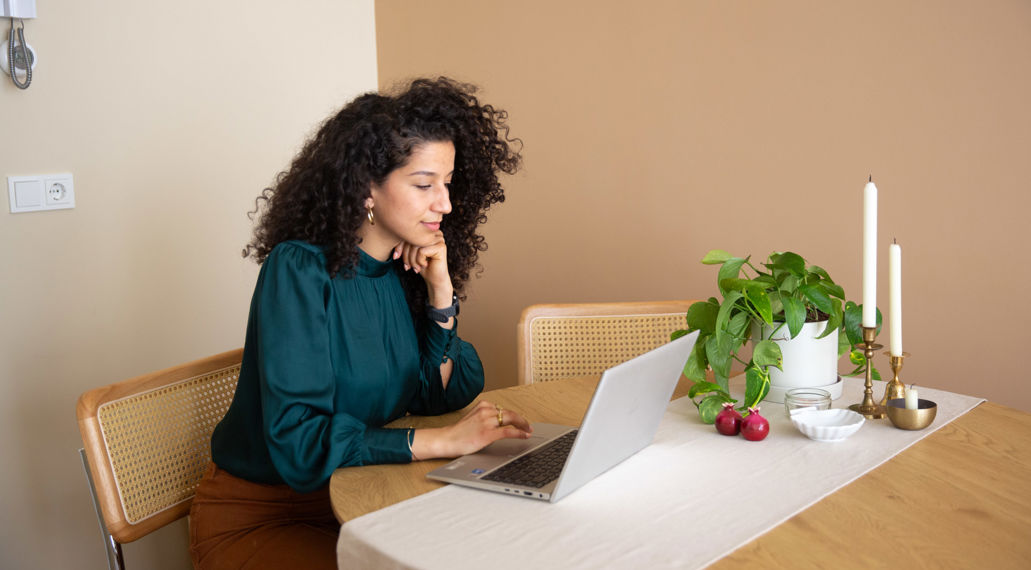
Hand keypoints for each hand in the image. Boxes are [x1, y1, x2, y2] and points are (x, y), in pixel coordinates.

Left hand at [393, 237, 452, 304]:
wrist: (434, 279)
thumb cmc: (422, 265)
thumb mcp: (409, 252)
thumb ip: (404, 242)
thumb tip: (393, 237)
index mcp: (427, 230)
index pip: (408, 233)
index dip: (400, 246)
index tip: (396, 257)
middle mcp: (434, 232)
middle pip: (412, 238)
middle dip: (406, 255)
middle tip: (407, 266)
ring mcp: (439, 239)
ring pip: (416, 245)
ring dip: (412, 260)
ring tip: (415, 267)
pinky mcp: (441, 246)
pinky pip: (422, 251)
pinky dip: (419, 261)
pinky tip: (424, 265)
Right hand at [411, 401, 532, 459]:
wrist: (447, 440)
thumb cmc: (459, 432)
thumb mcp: (473, 418)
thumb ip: (486, 417)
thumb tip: (501, 422)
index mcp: (483, 405)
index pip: (503, 409)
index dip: (514, 416)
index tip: (520, 420)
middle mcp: (486, 411)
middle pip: (510, 413)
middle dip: (521, 420)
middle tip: (528, 426)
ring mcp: (487, 422)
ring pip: (511, 420)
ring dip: (523, 425)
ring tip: (528, 430)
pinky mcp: (488, 434)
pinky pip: (508, 432)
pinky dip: (519, 433)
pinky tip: (525, 435)